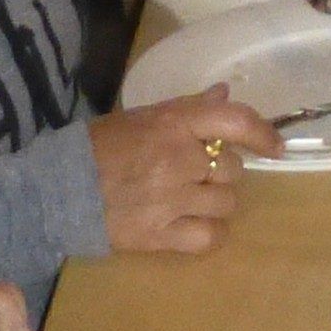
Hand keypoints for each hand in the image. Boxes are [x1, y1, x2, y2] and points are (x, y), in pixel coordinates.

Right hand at [87, 86, 283, 253]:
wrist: (55, 191)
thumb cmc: (98, 147)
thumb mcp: (142, 116)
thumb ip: (187, 108)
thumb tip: (224, 93)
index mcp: (173, 123)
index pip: (234, 121)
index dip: (262, 132)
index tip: (275, 146)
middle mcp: (179, 159)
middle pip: (233, 169)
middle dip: (222, 171)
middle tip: (196, 172)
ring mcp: (172, 199)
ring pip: (226, 203)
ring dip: (215, 201)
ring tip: (189, 199)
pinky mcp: (161, 235)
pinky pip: (210, 237)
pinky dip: (208, 232)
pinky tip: (192, 225)